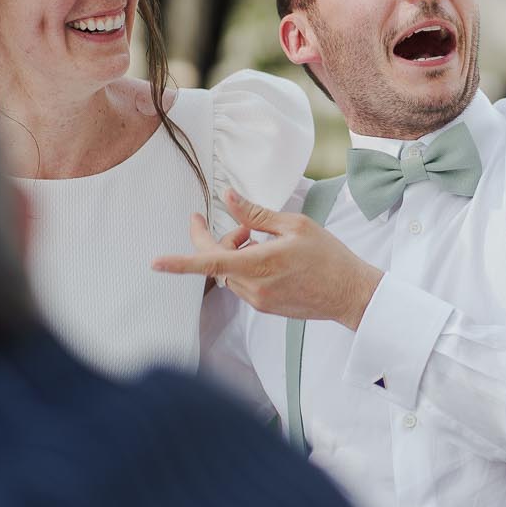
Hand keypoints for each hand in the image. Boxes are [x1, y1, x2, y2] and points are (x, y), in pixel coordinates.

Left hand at [154, 188, 384, 329]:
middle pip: (217, 263)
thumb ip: (256, 214)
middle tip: (241, 225)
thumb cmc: (329, 257)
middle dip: (219, 240)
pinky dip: (246, 267)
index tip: (156, 263)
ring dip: (235, 253)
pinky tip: (268, 257)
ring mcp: (258, 300)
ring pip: (229, 273)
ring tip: (261, 239)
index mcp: (260, 263)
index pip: (210, 262)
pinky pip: (242, 284)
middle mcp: (254, 287)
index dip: (180, 262)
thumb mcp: (295, 225)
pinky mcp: (265, 308)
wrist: (350, 294)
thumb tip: (228, 198)